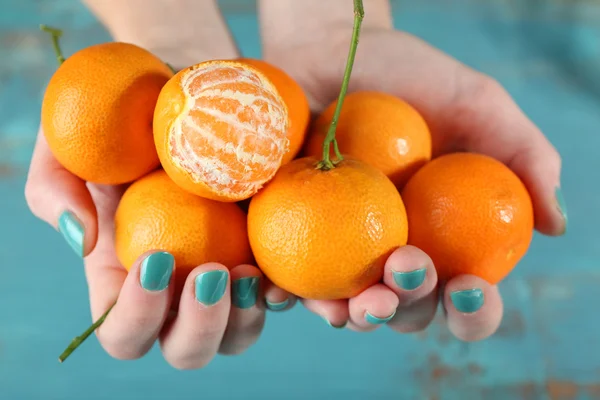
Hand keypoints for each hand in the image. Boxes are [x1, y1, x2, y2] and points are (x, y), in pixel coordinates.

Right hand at [27, 0, 298, 365]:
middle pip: (185, 349)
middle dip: (197, 328)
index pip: (124, 330)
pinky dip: (285, 296)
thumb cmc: (130, 115)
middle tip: (210, 273)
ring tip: (248, 273)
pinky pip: (281, 297)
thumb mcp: (74, 136)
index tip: (155, 260)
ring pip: (236, 337)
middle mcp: (179, 289)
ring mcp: (226, 278)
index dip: (135, 317)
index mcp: (128, 276)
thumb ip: (55, 186)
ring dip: (243, 321)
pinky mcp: (266, 255)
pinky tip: (282, 272)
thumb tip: (83, 239)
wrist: (202, 90)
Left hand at [264, 28, 565, 338]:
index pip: (467, 293)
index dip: (475, 309)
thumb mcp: (477, 105)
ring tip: (352, 304)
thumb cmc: (409, 76)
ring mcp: (340, 250)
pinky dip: (286, 294)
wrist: (335, 52)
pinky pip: (288, 279)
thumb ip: (523, 157)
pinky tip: (282, 292)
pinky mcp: (290, 235)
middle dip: (412, 306)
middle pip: (409, 310)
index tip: (471, 287)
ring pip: (349, 307)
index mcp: (444, 236)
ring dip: (353, 316)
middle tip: (408, 266)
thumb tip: (555, 224)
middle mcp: (394, 252)